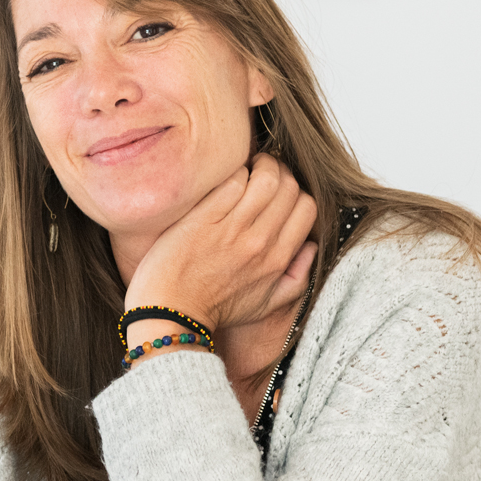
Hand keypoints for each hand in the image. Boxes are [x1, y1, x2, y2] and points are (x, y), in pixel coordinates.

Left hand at [123, 154, 317, 333]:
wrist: (171, 315)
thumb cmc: (213, 310)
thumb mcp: (266, 306)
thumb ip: (296, 279)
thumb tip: (310, 248)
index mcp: (278, 260)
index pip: (307, 208)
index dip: (297, 192)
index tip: (280, 192)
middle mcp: (260, 242)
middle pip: (290, 187)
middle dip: (281, 172)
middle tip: (264, 172)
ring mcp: (232, 229)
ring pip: (266, 178)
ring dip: (260, 165)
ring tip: (248, 167)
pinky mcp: (204, 218)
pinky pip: (232, 180)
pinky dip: (234, 171)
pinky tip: (224, 176)